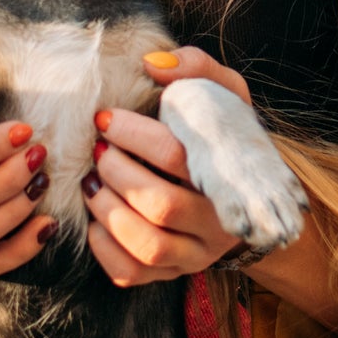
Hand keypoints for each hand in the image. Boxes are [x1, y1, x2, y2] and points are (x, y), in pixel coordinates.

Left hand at [92, 45, 337, 328]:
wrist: (244, 193)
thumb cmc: (222, 135)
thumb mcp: (224, 94)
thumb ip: (195, 69)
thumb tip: (152, 64)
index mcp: (232, 174)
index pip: (177, 158)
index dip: (134, 135)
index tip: (105, 118)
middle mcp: (219, 222)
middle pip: (161, 206)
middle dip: (117, 173)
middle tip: (99, 151)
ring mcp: (196, 254)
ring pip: (148, 246)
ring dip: (108, 211)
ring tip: (93, 183)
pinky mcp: (171, 273)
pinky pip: (132, 273)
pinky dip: (104, 248)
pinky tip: (96, 221)